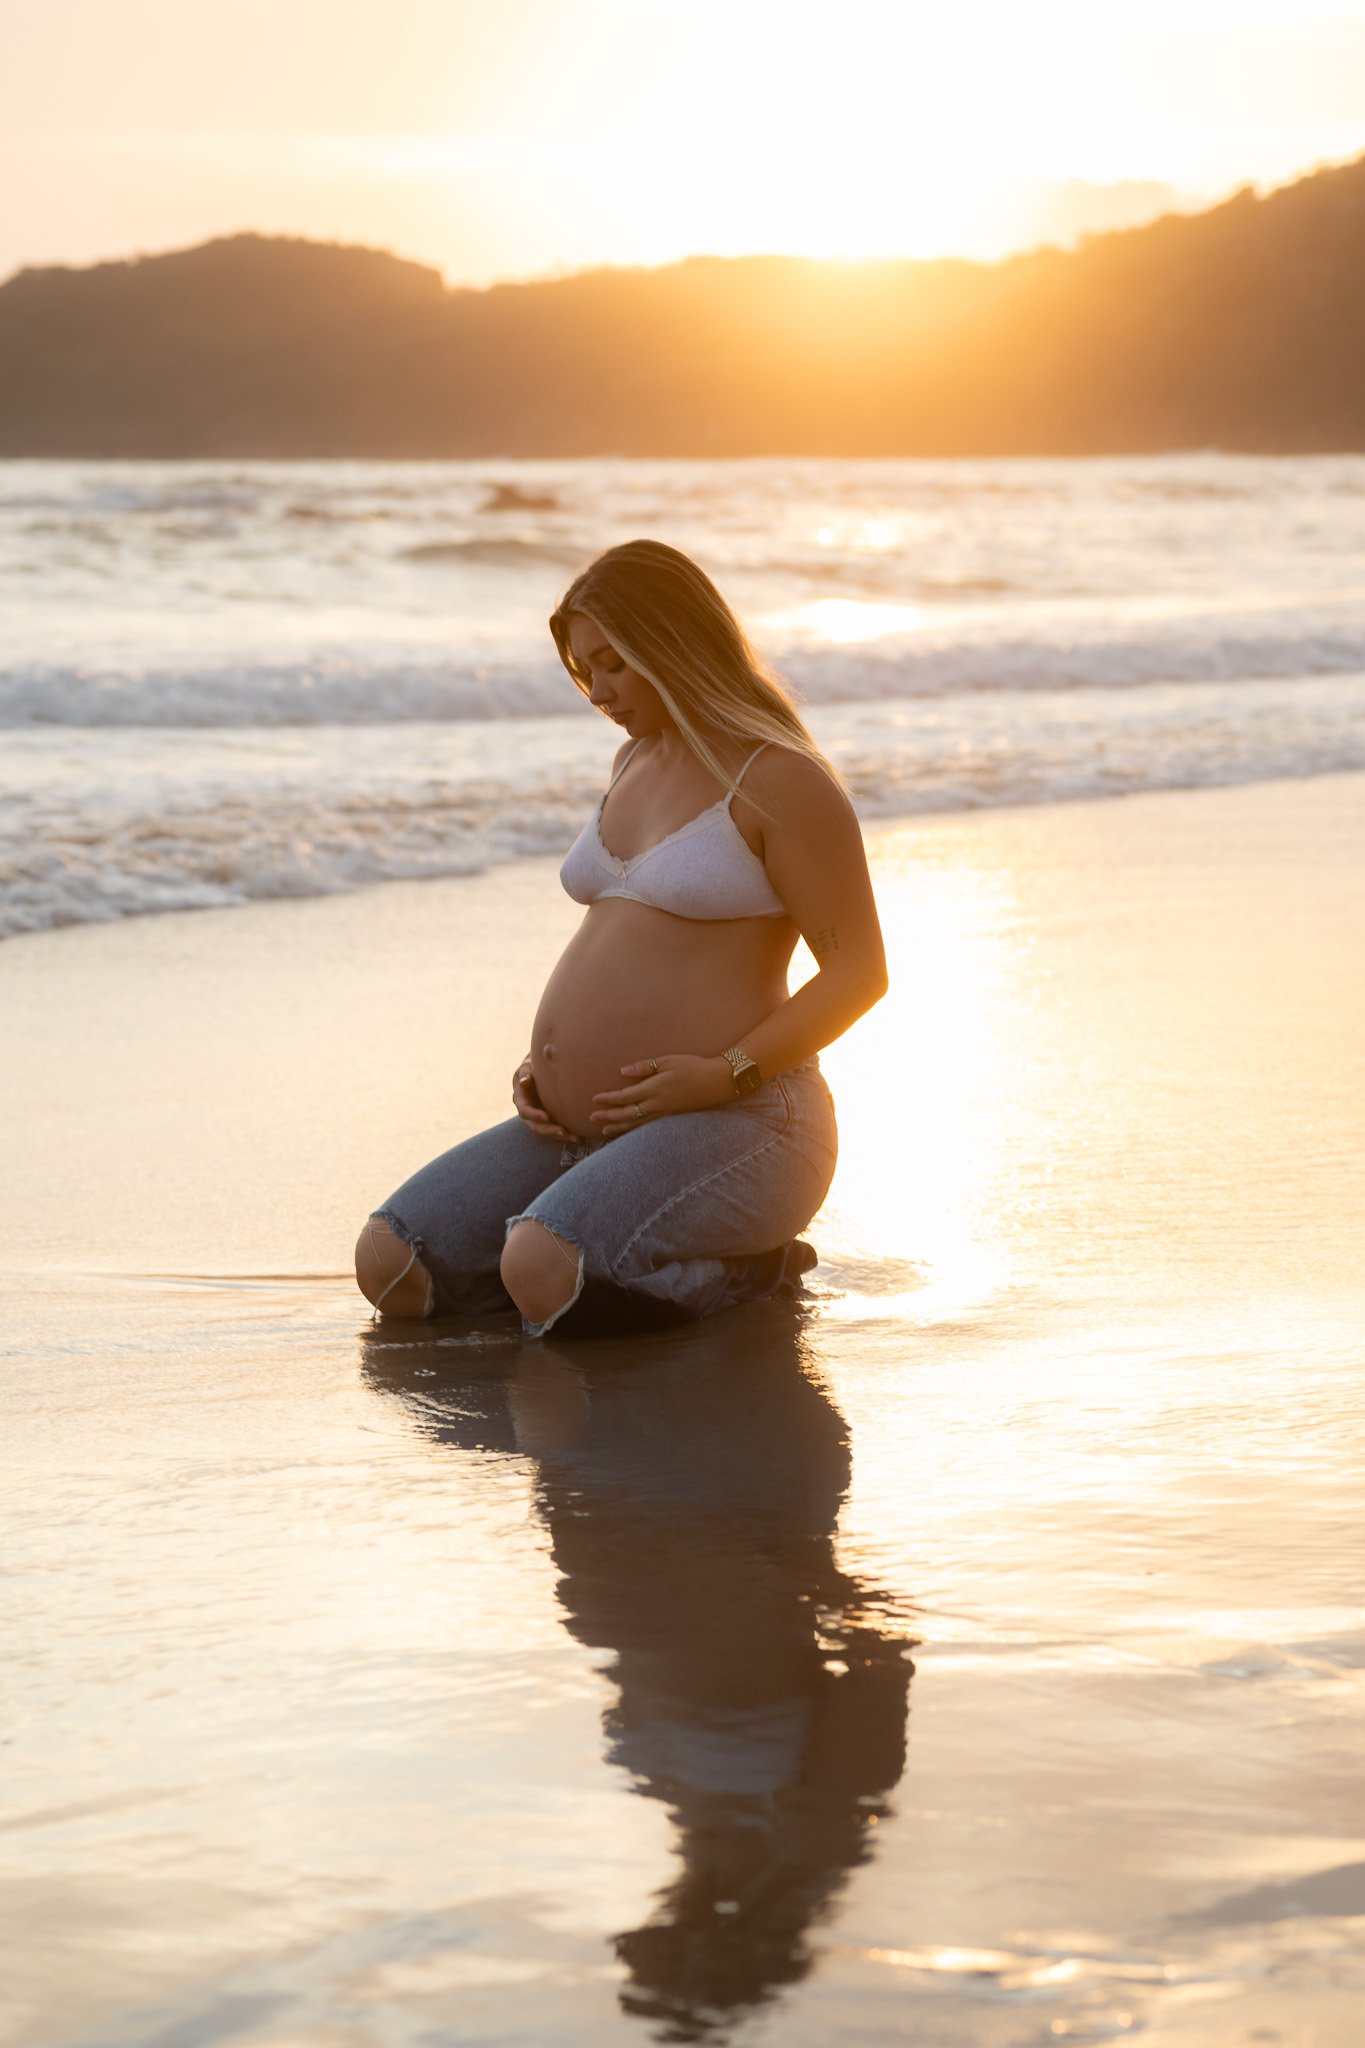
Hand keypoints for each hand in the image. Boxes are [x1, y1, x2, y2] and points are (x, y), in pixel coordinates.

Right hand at [512, 1057, 570, 1140]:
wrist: (538, 1072)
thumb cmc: (531, 1067)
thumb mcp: (526, 1068)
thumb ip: (525, 1074)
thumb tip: (524, 1081)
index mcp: (520, 1100)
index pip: (525, 1110)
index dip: (534, 1115)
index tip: (546, 1117)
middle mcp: (528, 1113)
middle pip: (536, 1126)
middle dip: (549, 1130)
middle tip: (562, 1132)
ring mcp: (538, 1118)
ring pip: (547, 1131)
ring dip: (560, 1136)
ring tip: (575, 1138)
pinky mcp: (548, 1120)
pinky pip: (556, 1130)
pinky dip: (567, 1135)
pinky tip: (580, 1138)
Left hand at [591, 1053, 734, 1138]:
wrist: (718, 1082)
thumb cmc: (693, 1066)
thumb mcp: (668, 1061)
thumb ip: (644, 1067)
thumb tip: (623, 1072)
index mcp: (654, 1088)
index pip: (625, 1097)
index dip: (608, 1099)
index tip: (594, 1100)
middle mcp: (657, 1105)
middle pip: (627, 1114)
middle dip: (608, 1116)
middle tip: (592, 1117)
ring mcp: (665, 1114)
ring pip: (636, 1124)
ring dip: (618, 1127)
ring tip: (604, 1131)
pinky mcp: (671, 1118)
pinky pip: (647, 1127)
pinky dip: (634, 1131)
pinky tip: (627, 1132)